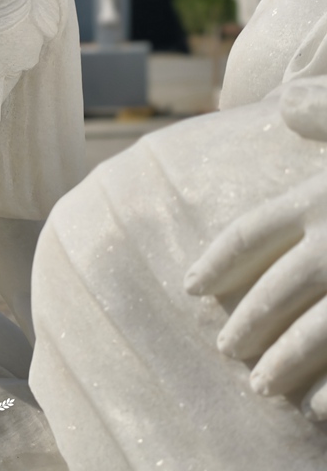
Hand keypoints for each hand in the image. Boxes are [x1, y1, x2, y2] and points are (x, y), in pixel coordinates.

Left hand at [184, 171, 326, 420]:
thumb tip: (284, 98)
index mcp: (322, 197)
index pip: (250, 235)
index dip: (217, 262)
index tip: (191, 287)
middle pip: (276, 292)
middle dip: (248, 323)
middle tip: (226, 348)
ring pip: (315, 334)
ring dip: (285, 363)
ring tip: (261, 386)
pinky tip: (320, 406)